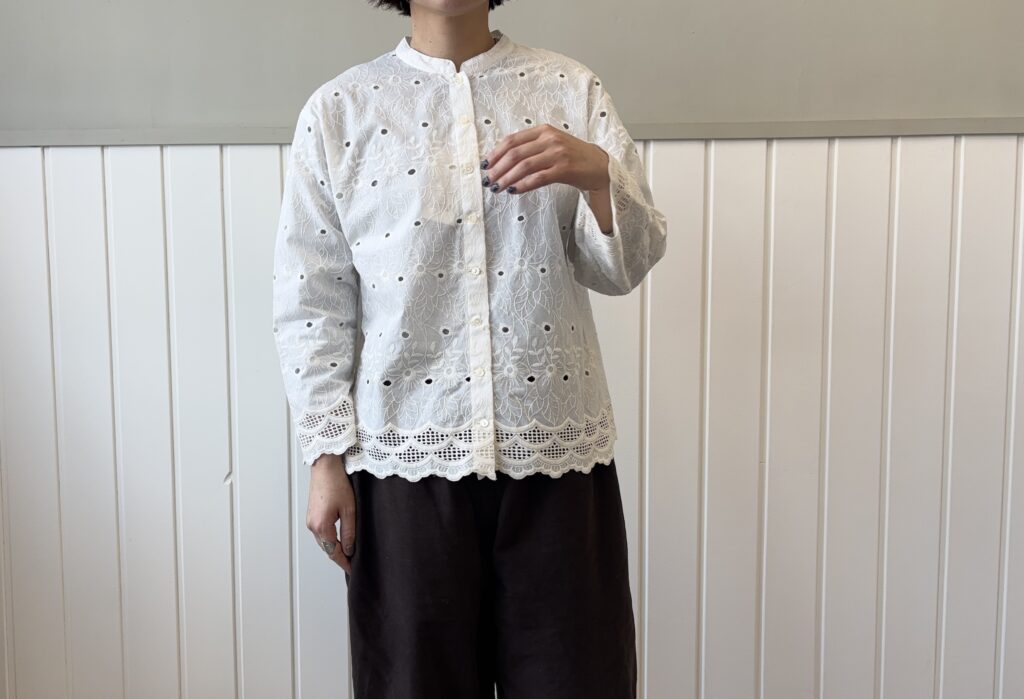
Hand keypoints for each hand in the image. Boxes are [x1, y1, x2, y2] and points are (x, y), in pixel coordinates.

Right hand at [306, 453, 355, 572]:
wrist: (325, 467)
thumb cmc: (337, 484)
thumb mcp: (349, 510)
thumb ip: (349, 532)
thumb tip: (349, 550)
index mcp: (321, 527)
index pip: (334, 552)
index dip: (344, 562)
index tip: (352, 570)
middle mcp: (312, 526)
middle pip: (327, 549)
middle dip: (339, 557)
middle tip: (352, 564)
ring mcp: (310, 521)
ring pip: (323, 542)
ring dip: (334, 548)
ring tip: (348, 554)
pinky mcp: (311, 515)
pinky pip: (320, 533)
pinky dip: (329, 539)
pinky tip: (338, 540)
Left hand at [480, 124, 609, 194]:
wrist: (599, 166)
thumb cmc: (572, 156)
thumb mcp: (550, 144)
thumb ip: (530, 147)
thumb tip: (503, 160)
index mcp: (543, 130)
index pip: (512, 140)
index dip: (495, 153)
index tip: (486, 165)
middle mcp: (550, 139)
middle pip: (515, 153)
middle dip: (498, 168)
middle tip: (488, 180)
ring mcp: (558, 153)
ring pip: (524, 166)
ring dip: (507, 179)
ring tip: (497, 188)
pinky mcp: (564, 169)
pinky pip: (538, 178)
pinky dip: (522, 185)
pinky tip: (514, 191)